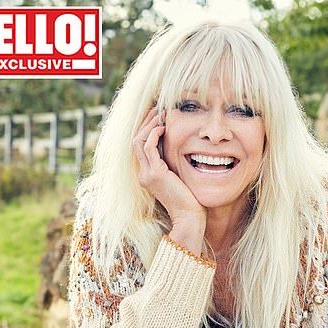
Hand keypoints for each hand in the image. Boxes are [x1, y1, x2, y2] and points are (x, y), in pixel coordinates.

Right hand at [133, 106, 206, 224]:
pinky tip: (164, 127)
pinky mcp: (155, 174)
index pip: (141, 147)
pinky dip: (154, 134)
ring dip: (149, 125)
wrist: (190, 217)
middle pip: (136, 141)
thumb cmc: (190, 201)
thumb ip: (174, 164)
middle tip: (158, 109)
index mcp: (148, 176)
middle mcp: (143, 175)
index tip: (159, 118)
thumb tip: (181, 146)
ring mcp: (147, 175)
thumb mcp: (180, 178)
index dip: (147, 130)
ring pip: (139, 141)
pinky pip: (148, 147)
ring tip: (161, 114)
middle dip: (146, 123)